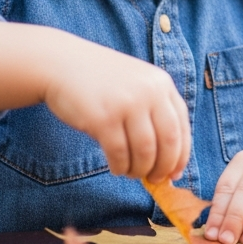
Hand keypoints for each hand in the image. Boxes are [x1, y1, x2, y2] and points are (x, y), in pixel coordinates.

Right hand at [42, 37, 191, 182]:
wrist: (61, 64)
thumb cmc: (101, 81)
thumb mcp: (137, 84)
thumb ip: (153, 111)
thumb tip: (168, 159)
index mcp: (162, 84)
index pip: (182, 126)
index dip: (181, 154)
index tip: (175, 173)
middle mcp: (149, 92)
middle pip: (168, 142)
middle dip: (163, 167)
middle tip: (154, 179)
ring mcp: (126, 104)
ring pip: (145, 151)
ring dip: (140, 169)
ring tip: (131, 173)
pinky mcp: (102, 118)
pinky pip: (119, 153)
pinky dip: (120, 166)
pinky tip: (116, 168)